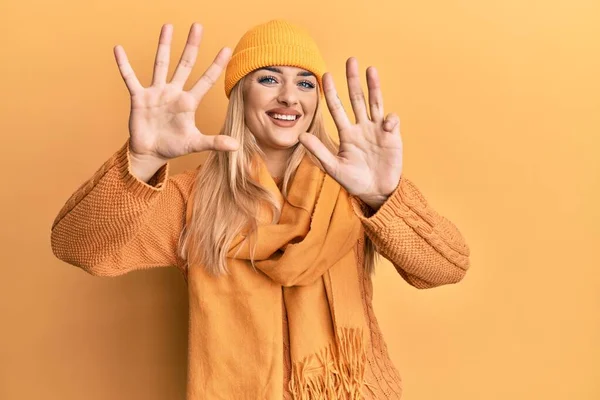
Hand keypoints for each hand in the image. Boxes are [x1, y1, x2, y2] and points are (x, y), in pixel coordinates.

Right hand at [114, 23, 238, 166]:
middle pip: (185, 64)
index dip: (216, 66)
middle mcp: (173, 92)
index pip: (206, 81)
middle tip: (198, 26)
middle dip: (192, 46)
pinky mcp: (139, 97)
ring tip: (168, 26)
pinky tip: (119, 49)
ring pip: (160, 64)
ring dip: (164, 46)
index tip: (227, 49)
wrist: (150, 152)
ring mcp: (156, 93)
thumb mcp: (195, 144)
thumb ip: (214, 142)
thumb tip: (235, 146)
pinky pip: (130, 78)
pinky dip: (124, 65)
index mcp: (188, 102)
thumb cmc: (173, 146)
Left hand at [299, 57, 402, 209]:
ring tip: (370, 69)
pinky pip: (391, 121)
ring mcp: (377, 130)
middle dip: (353, 80)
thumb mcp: (334, 167)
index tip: (324, 75)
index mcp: (346, 133)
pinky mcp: (392, 136)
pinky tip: (387, 124)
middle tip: (350, 60)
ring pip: (375, 102)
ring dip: (373, 86)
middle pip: (356, 98)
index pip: (337, 107)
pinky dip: (389, 119)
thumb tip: (300, 135)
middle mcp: (361, 127)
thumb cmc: (354, 181)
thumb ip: (318, 151)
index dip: (331, 92)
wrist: (376, 192)